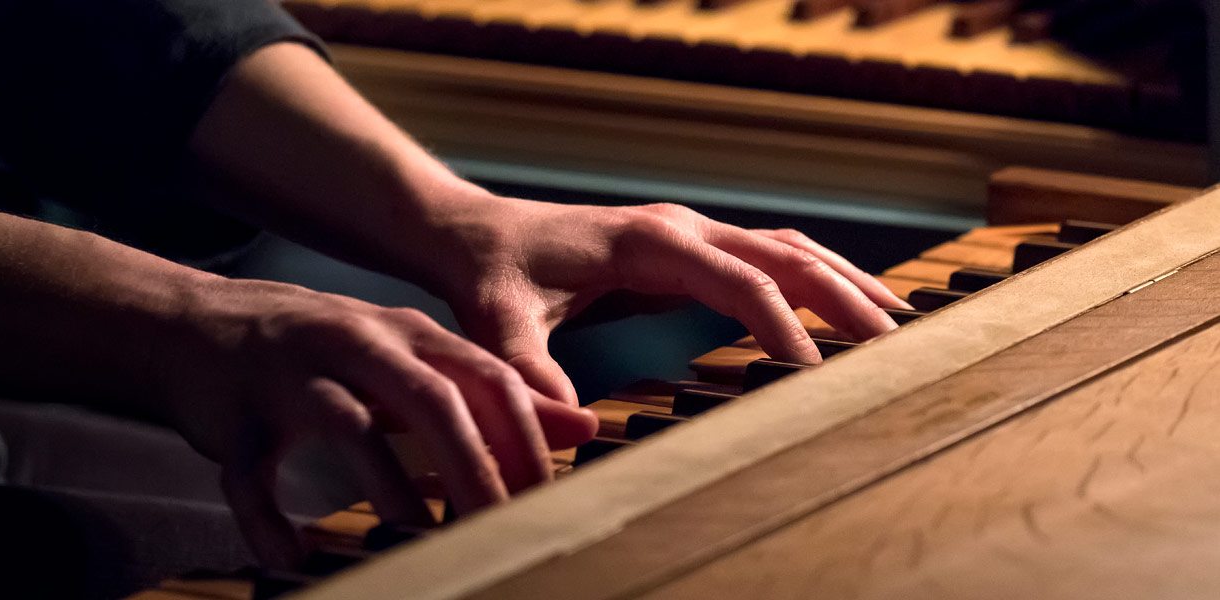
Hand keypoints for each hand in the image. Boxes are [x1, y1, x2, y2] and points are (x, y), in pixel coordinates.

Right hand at [158, 279, 596, 566]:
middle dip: (474, 470)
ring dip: (390, 492)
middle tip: (502, 528)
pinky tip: (295, 555)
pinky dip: (272, 521)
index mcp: (405, 332)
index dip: (524, 438)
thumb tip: (578, 427)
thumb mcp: (409, 357)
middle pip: (431, 401)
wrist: (196, 325)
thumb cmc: (318, 349)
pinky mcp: (233, 420)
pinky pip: (253, 476)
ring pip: (350, 429)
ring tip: (420, 542)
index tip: (548, 497)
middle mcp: (354, 344)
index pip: (487, 378)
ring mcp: (290, 378)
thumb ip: (489, 391)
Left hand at [432, 195, 909, 403]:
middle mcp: (681, 228)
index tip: (817, 376)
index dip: (783, 325)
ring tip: (901, 326)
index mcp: (648, 241)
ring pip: (789, 249)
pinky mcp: (691, 249)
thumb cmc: (490, 273)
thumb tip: (569, 426)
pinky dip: (817, 279)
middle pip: (786, 255)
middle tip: (899, 350)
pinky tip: (846, 309)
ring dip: (845, 283)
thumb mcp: (497, 321)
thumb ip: (529, 370)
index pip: (740, 280)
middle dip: (844, 301)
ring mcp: (690, 232)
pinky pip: (770, 257)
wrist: (475, 232)